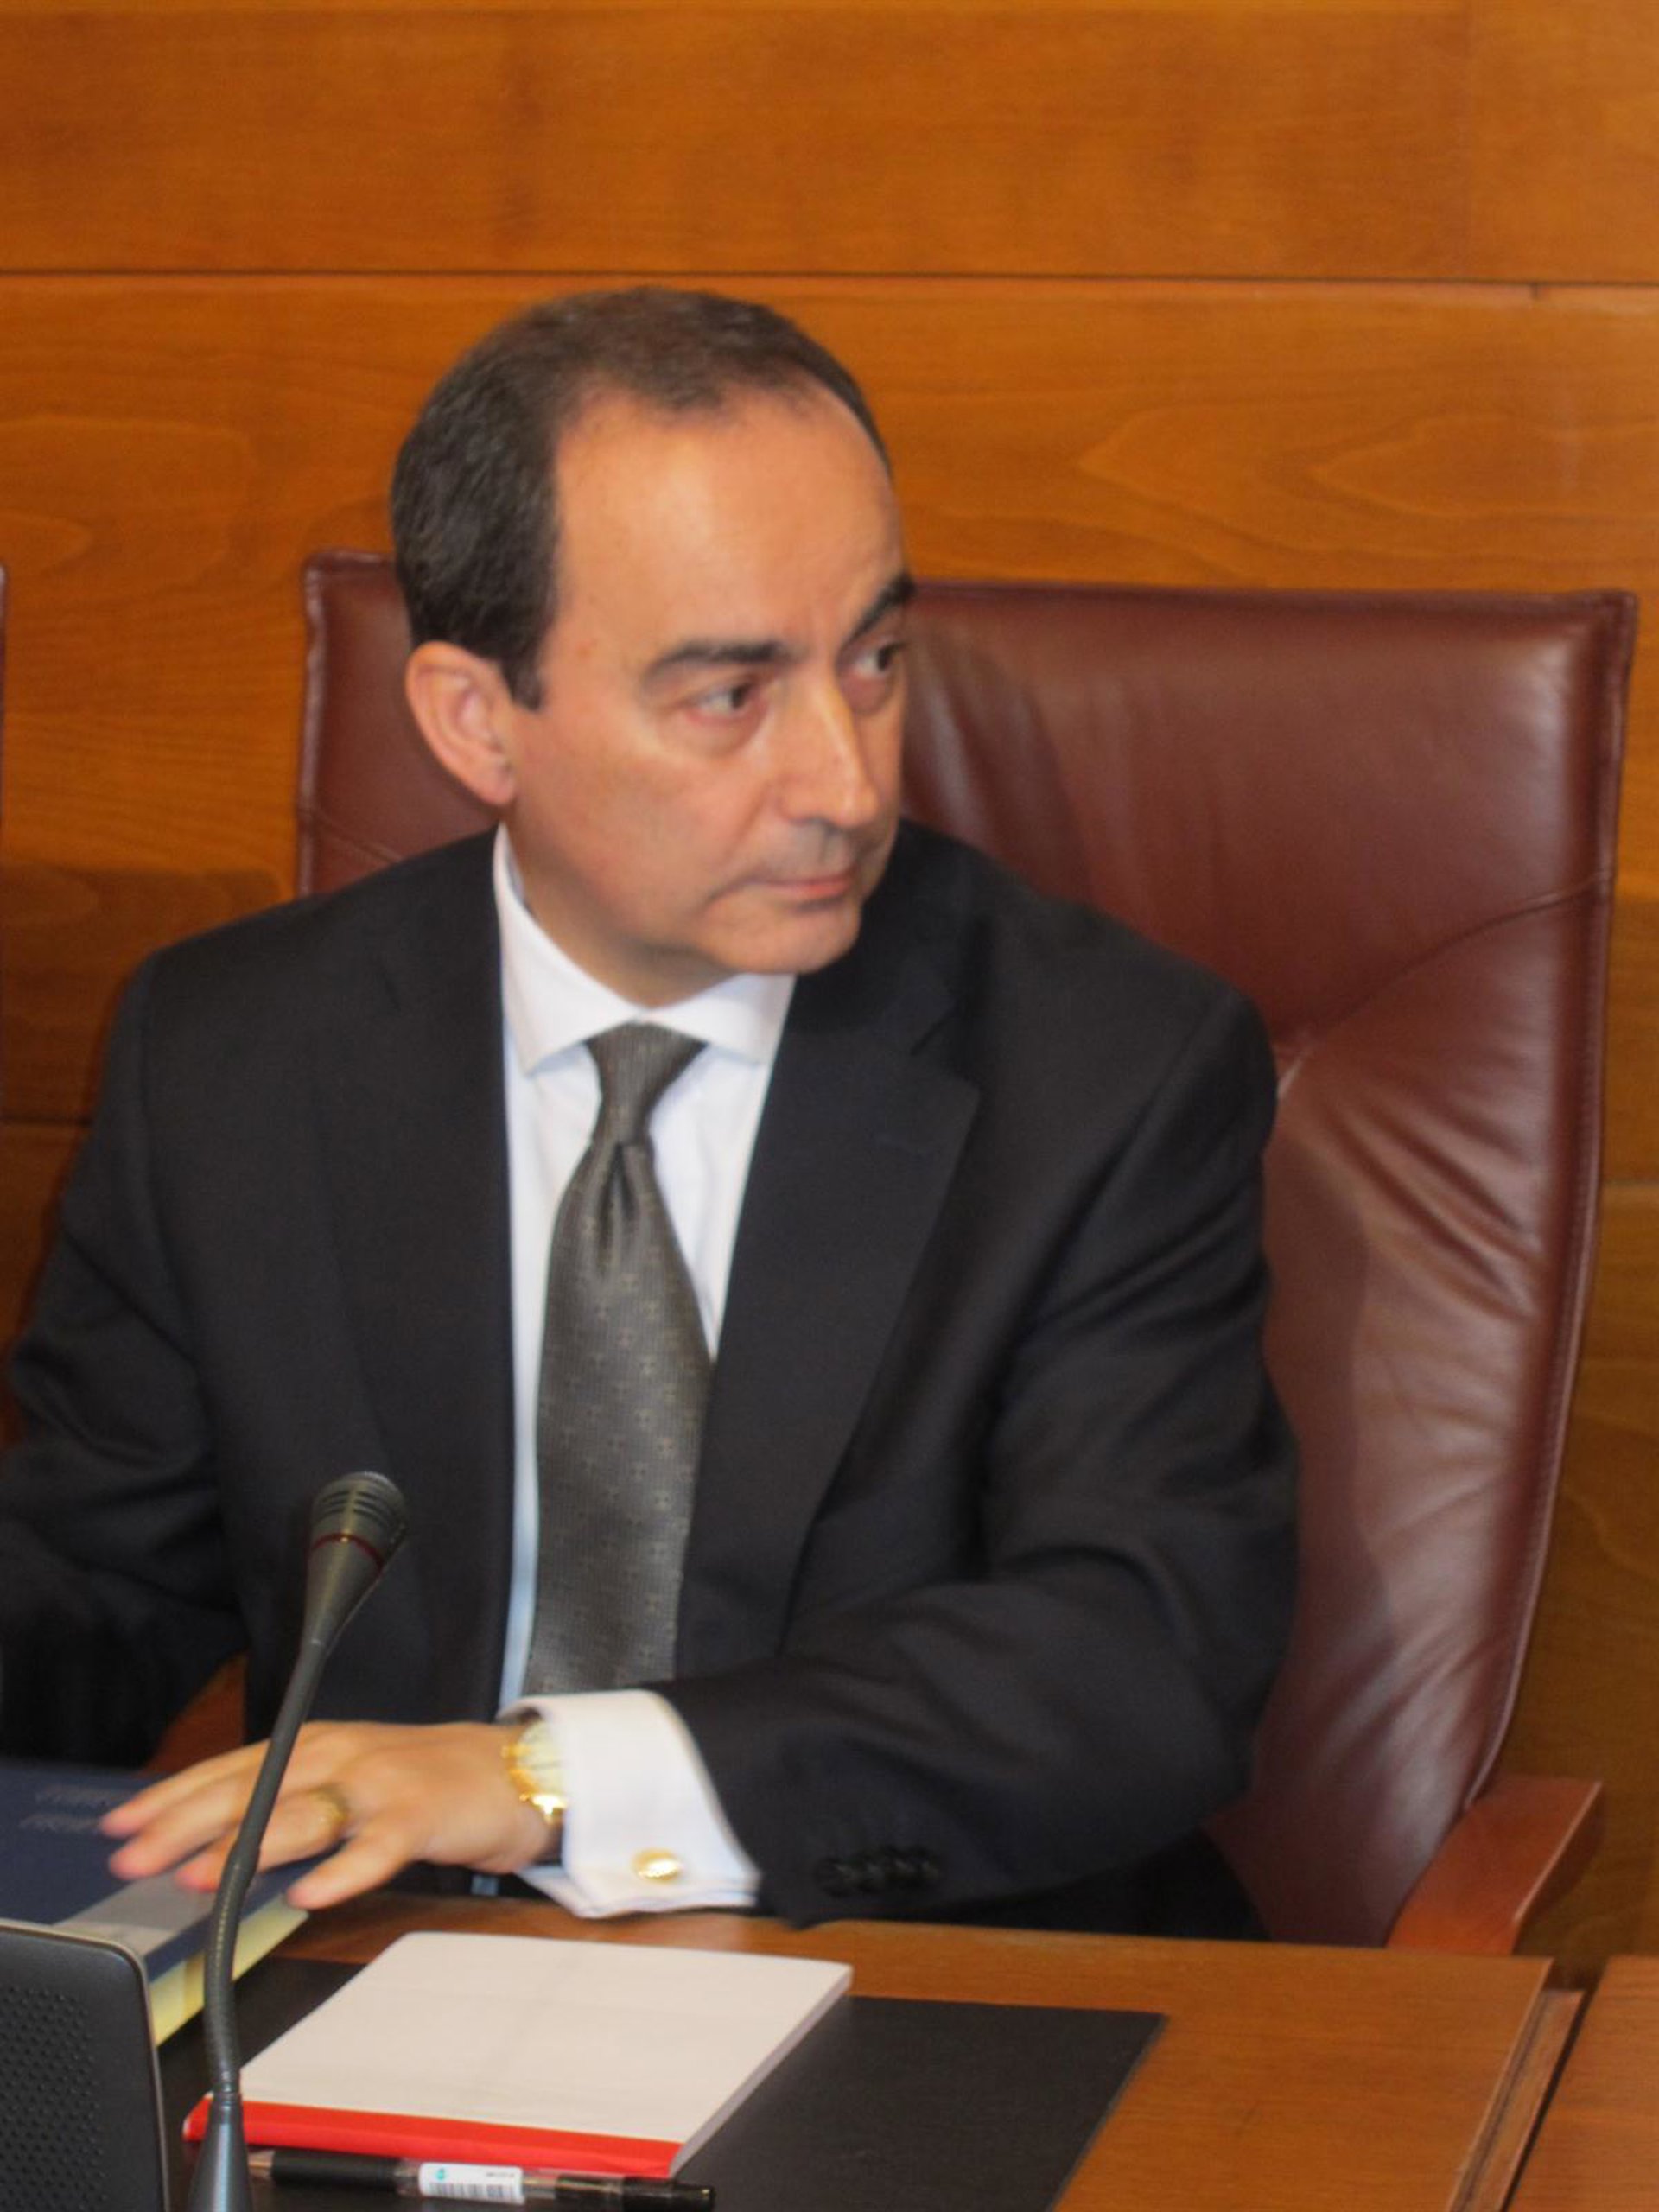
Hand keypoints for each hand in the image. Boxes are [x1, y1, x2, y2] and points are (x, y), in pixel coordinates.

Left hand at [99, 1720, 549, 1909]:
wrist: (514, 1770)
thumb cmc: (422, 1782)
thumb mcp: (347, 1780)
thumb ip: (287, 1803)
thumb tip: (206, 1843)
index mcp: (316, 1746)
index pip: (229, 1768)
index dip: (170, 1796)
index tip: (118, 1825)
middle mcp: (341, 1756)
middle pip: (254, 1788)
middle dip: (187, 1824)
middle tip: (135, 1858)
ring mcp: (382, 1785)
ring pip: (305, 1812)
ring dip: (248, 1844)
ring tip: (199, 1876)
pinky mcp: (423, 1816)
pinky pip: (378, 1847)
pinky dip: (343, 1871)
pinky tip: (311, 1895)